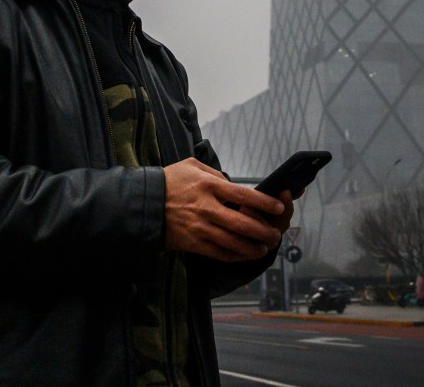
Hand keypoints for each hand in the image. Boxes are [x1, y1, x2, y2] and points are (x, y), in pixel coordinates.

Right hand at [163, 158, 287, 262]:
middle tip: (275, 235)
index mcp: (209, 185)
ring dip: (253, 248)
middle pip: (244, 223)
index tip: (279, 207)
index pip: (244, 195)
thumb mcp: (191, 166)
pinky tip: (244, 254)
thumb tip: (233, 184)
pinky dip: (236, 256)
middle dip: (265, 231)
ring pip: (234, 243)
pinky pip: (220, 253)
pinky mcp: (194, 243)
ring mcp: (200, 228)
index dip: (265, 203)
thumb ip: (215, 172)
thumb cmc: (170, 181)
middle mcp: (207, 207)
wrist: (144, 203)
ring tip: (264, 248)